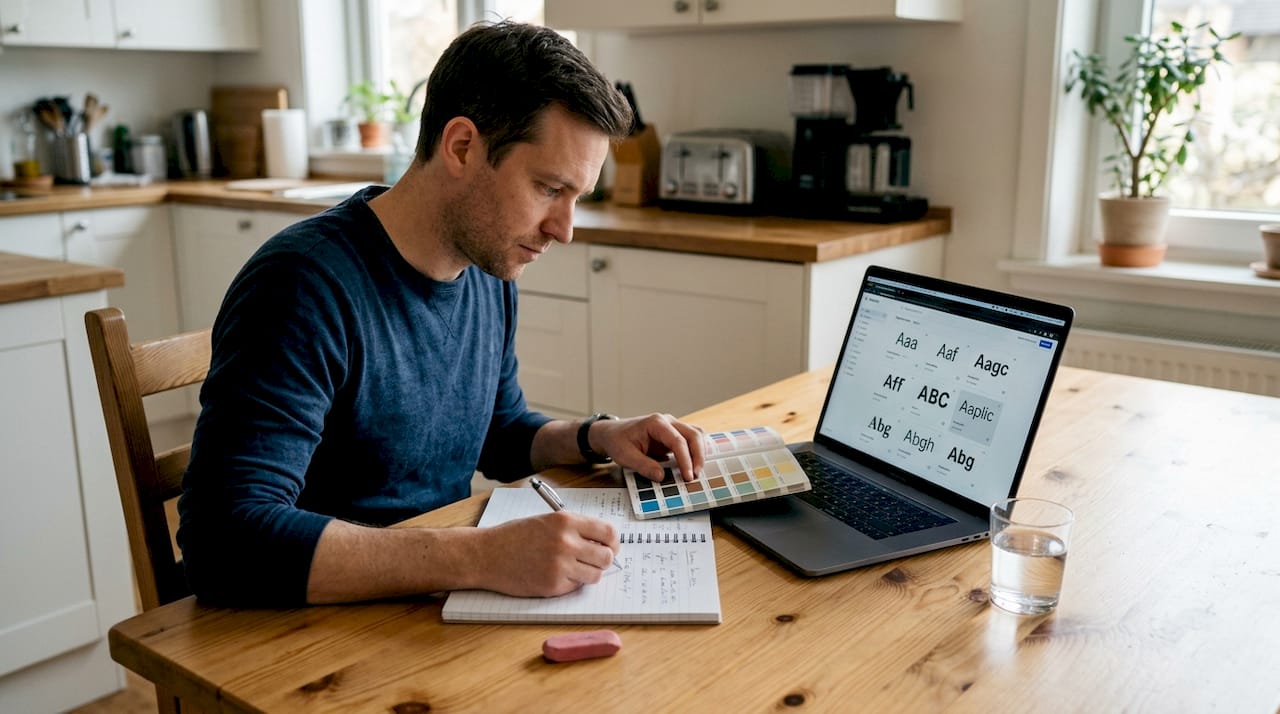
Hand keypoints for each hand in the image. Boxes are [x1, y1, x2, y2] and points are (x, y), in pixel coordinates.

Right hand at [474, 511, 618, 596]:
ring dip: (588, 574)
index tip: (610, 546)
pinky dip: (570, 583)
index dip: (613, 542)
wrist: (487, 554)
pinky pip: (576, 587)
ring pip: (595, 575)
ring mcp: (560, 566)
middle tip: (594, 560)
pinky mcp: (553, 586)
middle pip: (606, 556)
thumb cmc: (515, 536)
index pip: (608, 532)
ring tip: (572, 568)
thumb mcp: (547, 521)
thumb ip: (575, 529)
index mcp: (566, 521)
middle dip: (603, 560)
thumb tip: (604, 542)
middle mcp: (566, 542)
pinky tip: (554, 575)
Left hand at [591, 413, 705, 482]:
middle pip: (693, 434)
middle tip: (695, 476)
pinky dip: (695, 452)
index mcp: (655, 423)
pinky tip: (694, 466)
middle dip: (698, 456)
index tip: (688, 476)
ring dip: (699, 453)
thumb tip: (662, 476)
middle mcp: (667, 422)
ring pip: (696, 435)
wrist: (611, 433)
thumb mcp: (625, 456)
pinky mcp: (673, 435)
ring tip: (695, 472)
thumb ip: (643, 466)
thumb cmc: (617, 441)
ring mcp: (672, 427)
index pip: (678, 440)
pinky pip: (690, 441)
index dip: (685, 459)